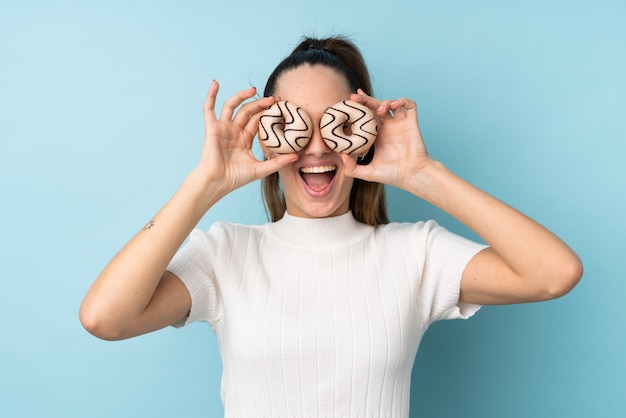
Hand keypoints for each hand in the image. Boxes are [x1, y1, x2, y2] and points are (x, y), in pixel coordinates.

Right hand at [196, 80, 297, 195]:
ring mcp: (223, 128)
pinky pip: (209, 108)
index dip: (268, 113)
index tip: (280, 106)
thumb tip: (296, 157)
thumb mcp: (261, 169)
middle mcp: (234, 131)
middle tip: (274, 98)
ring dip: (242, 96)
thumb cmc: (236, 178)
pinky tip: (215, 83)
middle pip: (248, 111)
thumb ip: (278, 162)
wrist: (217, 183)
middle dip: (261, 103)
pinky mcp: (212, 128)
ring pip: (232, 106)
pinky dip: (211, 95)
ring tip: (254, 89)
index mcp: (244, 139)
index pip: (258, 121)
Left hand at [340, 89, 432, 190]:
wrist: (412, 176)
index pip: (365, 117)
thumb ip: (352, 168)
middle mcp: (388, 128)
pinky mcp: (411, 123)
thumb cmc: (392, 175)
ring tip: (379, 110)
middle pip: (375, 107)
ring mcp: (400, 124)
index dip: (358, 109)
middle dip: (365, 99)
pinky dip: (402, 101)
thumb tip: (341, 157)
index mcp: (377, 136)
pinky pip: (409, 105)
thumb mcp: (367, 173)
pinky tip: (394, 105)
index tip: (348, 104)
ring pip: (391, 103)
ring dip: (384, 102)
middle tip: (354, 97)